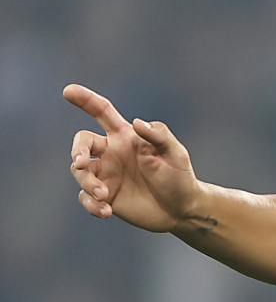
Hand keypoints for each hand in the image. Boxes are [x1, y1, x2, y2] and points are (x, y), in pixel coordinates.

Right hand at [65, 84, 201, 232]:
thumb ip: (159, 135)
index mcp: (126, 137)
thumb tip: (137, 122)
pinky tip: (106, 211)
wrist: (181, 209)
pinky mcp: (104, 197)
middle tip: (83, 163)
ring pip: (80, 172)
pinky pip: (85, 197)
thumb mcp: (176, 154)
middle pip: (82, 143)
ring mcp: (106, 175)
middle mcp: (112, 153)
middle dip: (77, 151)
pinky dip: (90, 204)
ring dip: (87, 183)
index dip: (86, 100)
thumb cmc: (180, 177)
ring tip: (104, 195)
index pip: (102, 113)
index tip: (68, 91)